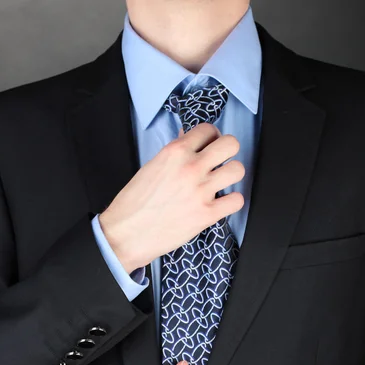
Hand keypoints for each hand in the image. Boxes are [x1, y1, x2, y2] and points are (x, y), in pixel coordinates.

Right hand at [99, 123, 244, 273]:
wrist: (126, 234)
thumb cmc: (134, 203)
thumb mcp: (151, 167)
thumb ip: (174, 154)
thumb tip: (188, 140)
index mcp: (174, 152)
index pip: (208, 130)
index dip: (211, 138)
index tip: (210, 146)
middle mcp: (191, 168)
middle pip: (231, 144)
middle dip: (228, 152)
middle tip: (220, 162)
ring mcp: (201, 191)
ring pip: (238, 170)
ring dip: (232, 175)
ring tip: (221, 183)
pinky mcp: (207, 214)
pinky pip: (237, 200)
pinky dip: (231, 202)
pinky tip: (221, 204)